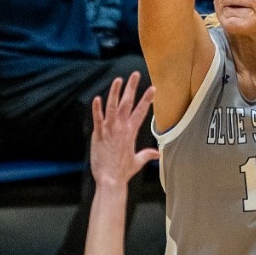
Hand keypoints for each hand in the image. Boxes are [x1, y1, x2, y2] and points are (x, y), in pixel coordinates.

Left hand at [90, 71, 158, 187]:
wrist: (110, 180)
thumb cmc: (123, 172)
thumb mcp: (137, 162)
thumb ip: (147, 155)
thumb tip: (158, 155)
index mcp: (132, 132)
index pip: (141, 112)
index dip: (147, 99)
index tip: (152, 88)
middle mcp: (122, 128)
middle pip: (128, 104)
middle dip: (132, 88)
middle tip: (135, 74)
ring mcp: (109, 130)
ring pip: (112, 107)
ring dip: (115, 92)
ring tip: (118, 80)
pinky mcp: (98, 134)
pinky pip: (97, 119)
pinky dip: (97, 108)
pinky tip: (97, 98)